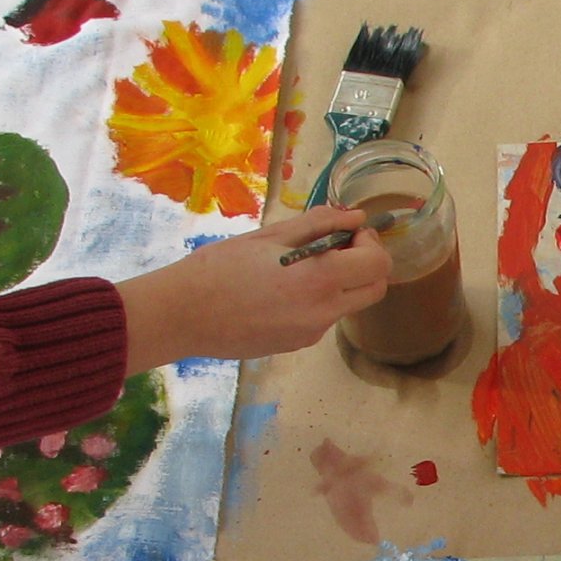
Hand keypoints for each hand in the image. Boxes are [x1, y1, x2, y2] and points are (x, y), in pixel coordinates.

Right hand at [115, 208, 391, 366]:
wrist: (182, 316)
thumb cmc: (219, 268)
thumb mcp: (269, 236)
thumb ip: (318, 225)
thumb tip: (354, 216)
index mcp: (319, 280)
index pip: (378, 264)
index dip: (369, 242)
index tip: (347, 230)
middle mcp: (323, 313)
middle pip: (374, 289)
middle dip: (365, 263)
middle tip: (334, 245)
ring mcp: (312, 333)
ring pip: (349, 304)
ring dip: (341, 281)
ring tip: (299, 264)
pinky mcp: (297, 345)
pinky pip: (324, 318)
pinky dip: (319, 299)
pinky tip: (283, 288)